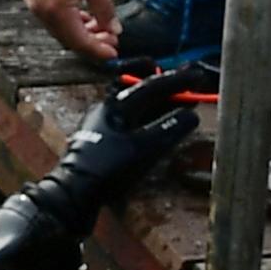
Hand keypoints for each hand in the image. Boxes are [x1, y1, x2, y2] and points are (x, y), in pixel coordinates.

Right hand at [18, 0, 118, 63]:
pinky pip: (52, 16)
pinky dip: (69, 20)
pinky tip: (83, 14)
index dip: (98, 50)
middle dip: (91, 41)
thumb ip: (105, 9)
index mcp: (56, 10)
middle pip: (68, 38)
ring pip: (60, 28)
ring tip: (100, 25)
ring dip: (81, 30)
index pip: (79, 41)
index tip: (113, 53)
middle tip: (111, 39)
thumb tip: (114, 29)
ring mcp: (34, 3)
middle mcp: (41, 11)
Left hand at [21, 66, 201, 230]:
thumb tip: (190, 116)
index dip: (177, 81)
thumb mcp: (142, 149)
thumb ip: (167, 130)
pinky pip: (133, 120)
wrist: (73, 193)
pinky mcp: (104, 140)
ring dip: (161, 104)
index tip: (197, 76)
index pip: (151, 86)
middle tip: (190, 85)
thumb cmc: (106, 169)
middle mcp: (108, 109)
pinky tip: (162, 126)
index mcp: (116, 105)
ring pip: (138, 106)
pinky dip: (151, 119)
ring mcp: (104, 124)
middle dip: (168, 87)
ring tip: (183, 104)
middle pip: (142, 91)